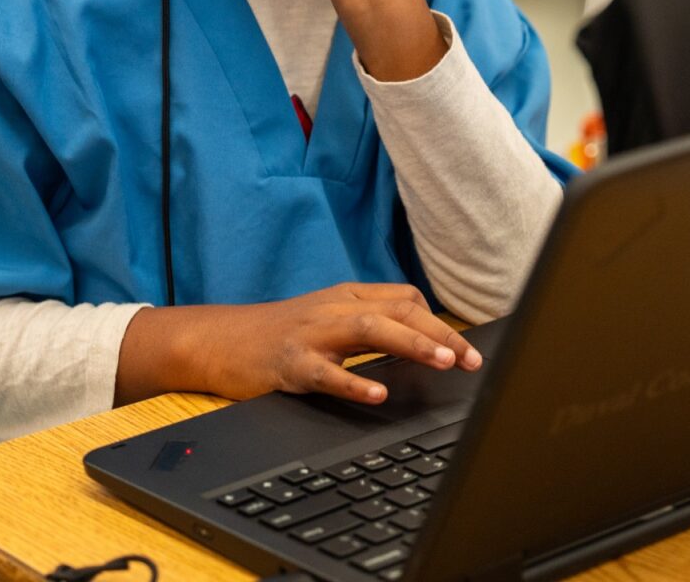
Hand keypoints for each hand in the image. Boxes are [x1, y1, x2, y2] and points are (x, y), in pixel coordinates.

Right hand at [115, 282, 481, 406]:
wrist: (218, 340)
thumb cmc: (277, 335)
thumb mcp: (327, 320)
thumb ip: (369, 325)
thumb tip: (421, 342)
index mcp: (346, 297)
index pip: (405, 299)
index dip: (440, 323)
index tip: (467, 350)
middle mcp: (333, 307)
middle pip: (397, 310)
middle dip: (439, 334)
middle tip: (471, 360)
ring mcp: (310, 332)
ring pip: (369, 328)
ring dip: (410, 343)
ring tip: (442, 361)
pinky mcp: (288, 361)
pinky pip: (326, 371)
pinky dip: (355, 380)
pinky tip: (378, 392)